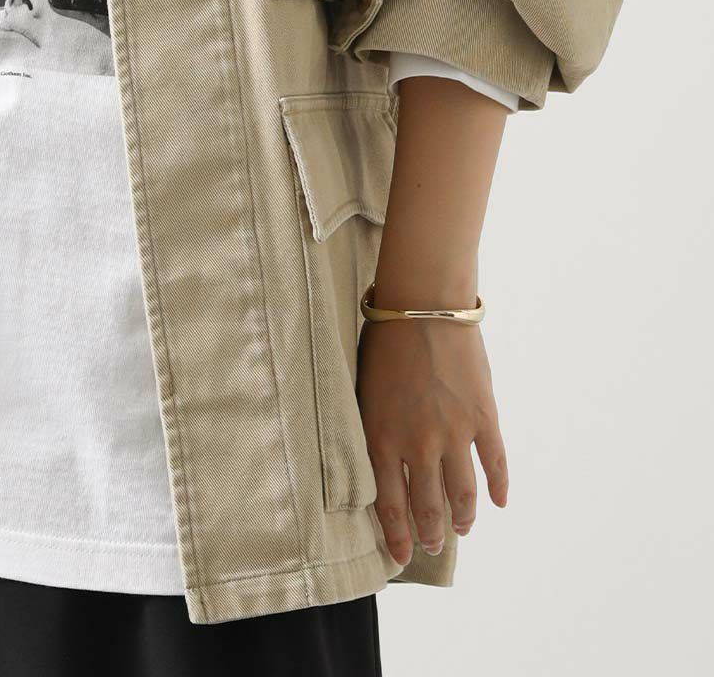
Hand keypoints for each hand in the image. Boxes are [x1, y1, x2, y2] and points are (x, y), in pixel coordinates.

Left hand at [357, 317, 508, 562]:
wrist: (423, 306)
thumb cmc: (383, 340)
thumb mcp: (364, 388)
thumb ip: (375, 427)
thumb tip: (379, 459)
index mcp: (382, 436)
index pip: (388, 503)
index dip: (395, 535)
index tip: (399, 556)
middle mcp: (418, 443)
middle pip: (426, 505)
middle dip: (429, 533)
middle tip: (432, 545)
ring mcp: (454, 433)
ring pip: (462, 493)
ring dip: (462, 517)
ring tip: (462, 528)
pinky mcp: (483, 418)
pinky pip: (494, 464)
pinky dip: (497, 487)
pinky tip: (497, 503)